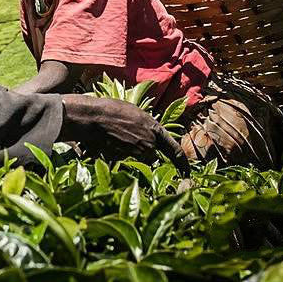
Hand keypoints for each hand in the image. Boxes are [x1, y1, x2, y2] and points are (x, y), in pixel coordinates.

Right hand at [59, 94, 189, 172]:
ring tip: (116, 134)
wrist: (94, 117)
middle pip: (151, 154)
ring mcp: (136, 153)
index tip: (188, 172)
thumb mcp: (137, 114)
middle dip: (142, 148)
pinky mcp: (123, 159)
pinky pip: (125, 159)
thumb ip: (148, 127)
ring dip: (129, 150)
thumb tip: (150, 134)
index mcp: (156, 130)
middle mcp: (150, 144)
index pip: (175, 151)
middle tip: (127, 135)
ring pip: (137, 157)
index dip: (183, 163)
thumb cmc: (113, 110)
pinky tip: (109, 140)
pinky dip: (119, 152)